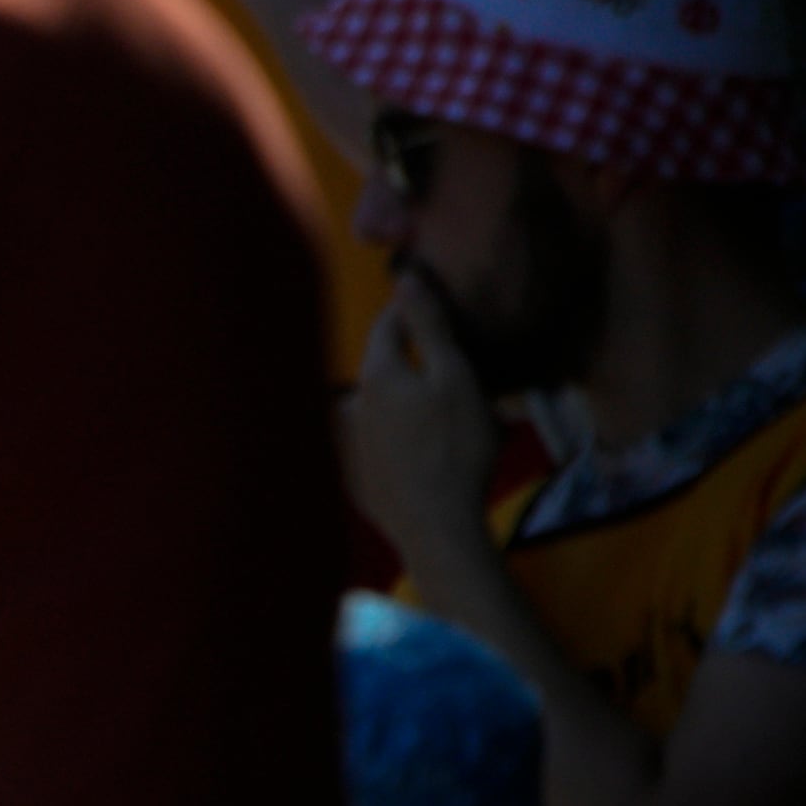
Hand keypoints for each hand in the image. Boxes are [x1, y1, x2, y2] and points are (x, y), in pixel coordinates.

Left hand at [343, 275, 505, 584]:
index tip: (429, 302)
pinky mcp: (356, 475)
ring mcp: (349, 442)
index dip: (412, 312)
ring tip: (448, 418)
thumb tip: (404, 277)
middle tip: (453, 369)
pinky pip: (380, 444)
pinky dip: (401, 439)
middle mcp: (352, 404)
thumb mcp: (456, 377)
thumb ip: (430, 326)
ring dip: (410, 405)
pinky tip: (426, 452)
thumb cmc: (455, 448)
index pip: (388, 327)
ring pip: (383, 408)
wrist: (436, 528)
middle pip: (386, 369)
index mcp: (376, 375)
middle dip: (416, 364)